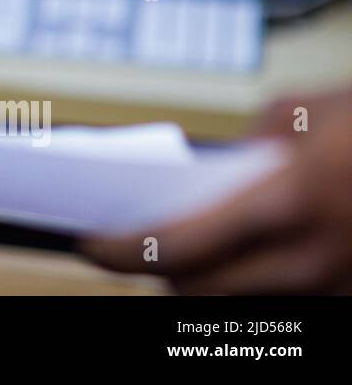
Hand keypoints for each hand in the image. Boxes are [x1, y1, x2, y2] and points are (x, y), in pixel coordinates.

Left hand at [80, 88, 351, 293]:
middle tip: (125, 243)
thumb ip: (250, 140)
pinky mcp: (348, 292)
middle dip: (155, 271)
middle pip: (199, 290)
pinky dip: (248, 283)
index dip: (121, 251)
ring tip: (173, 247)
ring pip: (239, 305)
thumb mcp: (306, 111)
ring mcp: (334, 285)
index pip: (176, 248)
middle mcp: (308, 259)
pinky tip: (232, 256)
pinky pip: (281, 300)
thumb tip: (220, 164)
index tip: (89, 240)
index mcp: (285, 204)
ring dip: (201, 281)